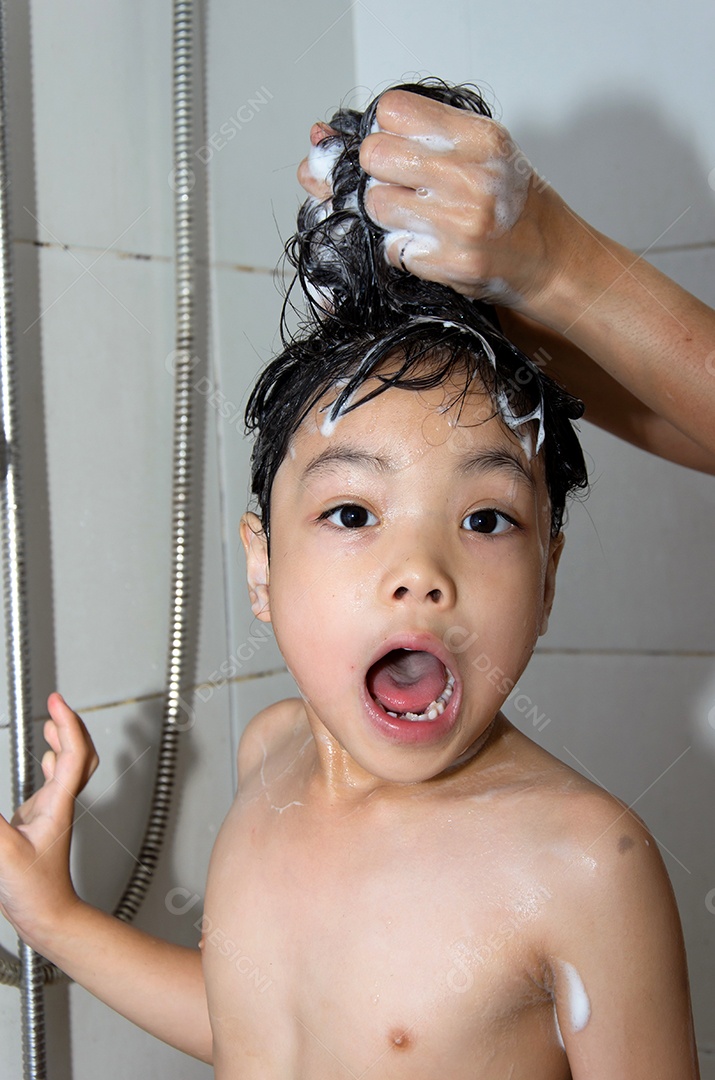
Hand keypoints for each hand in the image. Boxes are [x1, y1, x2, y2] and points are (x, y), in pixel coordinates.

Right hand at [0, 693, 98, 947]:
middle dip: (69, 726)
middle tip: (56, 705)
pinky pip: (53, 784)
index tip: (56, 701)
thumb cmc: (35, 892)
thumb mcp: (1, 851)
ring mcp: (52, 814)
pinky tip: (43, 761)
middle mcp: (59, 805)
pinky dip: (51, 764)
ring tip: (51, 723)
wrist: (47, 918)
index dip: (67, 722)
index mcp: (57, 805)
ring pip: (68, 769)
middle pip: (79, 755)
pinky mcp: (41, 825)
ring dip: (62, 742)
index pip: (73, 752)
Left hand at [297, 90, 576, 313]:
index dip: (384, 131)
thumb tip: (318, 138)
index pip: (392, 111)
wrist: (550, 259)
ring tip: (417, 219)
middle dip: (377, 173)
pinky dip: (401, 249)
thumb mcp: (477, 153)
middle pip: (375, 156)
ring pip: (375, 205)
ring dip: (386, 215)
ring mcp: (460, 223)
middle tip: (402, 187)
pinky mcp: (450, 263)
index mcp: (479, 138)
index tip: (399, 149)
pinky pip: (392, 249)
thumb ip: (408, 138)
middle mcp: (470, 176)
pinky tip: (429, 246)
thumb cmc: (512, 203)